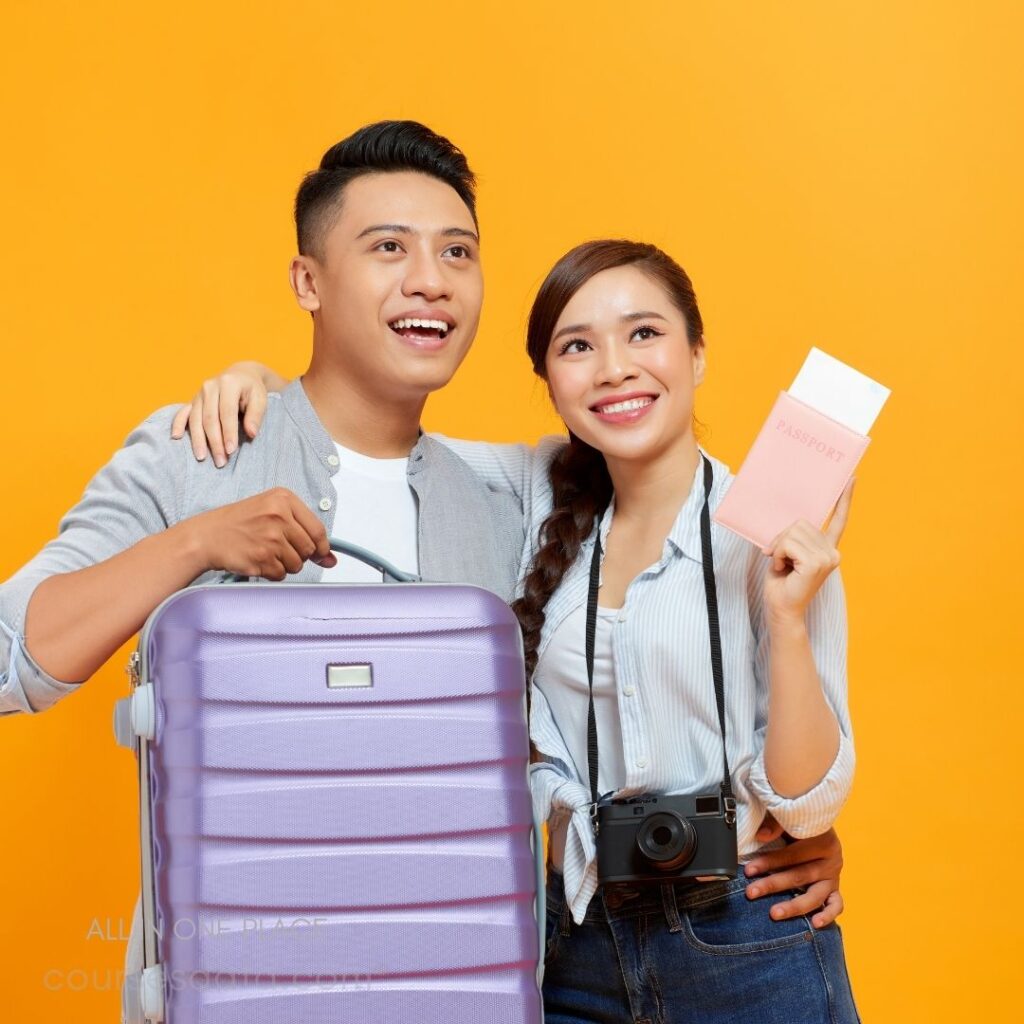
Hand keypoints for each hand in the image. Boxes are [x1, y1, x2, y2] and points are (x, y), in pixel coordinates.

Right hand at [170, 361, 278, 466]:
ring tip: (202, 458)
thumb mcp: (261, 398)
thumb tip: (251, 433)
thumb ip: (256, 415)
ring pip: (196, 419)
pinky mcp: (193, 400)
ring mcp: (199, 393)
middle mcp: (210, 386)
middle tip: (220, 461)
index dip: (229, 433)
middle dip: (214, 442)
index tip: (231, 451)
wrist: (240, 375)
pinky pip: (183, 413)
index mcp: (228, 383)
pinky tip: (176, 437)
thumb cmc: (252, 390)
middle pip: (210, 418)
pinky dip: (178, 424)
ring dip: (198, 440)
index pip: (227, 412)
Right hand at [184, 488, 336, 578]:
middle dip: (299, 555)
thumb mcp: (271, 513)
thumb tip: (331, 559)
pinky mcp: (261, 558)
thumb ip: (304, 532)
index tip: (321, 554)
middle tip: (279, 549)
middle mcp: (279, 516)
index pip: (318, 530)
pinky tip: (257, 559)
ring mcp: (270, 538)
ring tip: (265, 552)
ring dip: (284, 564)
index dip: (322, 547)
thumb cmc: (238, 523)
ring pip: (297, 565)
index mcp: (283, 499)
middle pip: (309, 549)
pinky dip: (271, 572)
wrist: (206, 536)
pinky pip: (280, 575)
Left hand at [744, 824, 844, 928]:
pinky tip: (814, 924)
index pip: (791, 855)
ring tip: (774, 913)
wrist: (818, 823)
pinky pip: (836, 905)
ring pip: (815, 895)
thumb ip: (776, 824)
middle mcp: (830, 859)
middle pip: (799, 876)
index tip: (749, 871)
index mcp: (821, 839)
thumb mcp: (790, 819)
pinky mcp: (835, 888)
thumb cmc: (800, 822)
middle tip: (751, 893)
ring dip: (794, 906)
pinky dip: (827, 915)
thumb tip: (761, 835)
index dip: (768, 862)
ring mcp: (834, 876)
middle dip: (772, 885)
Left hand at [761, 479, 853, 623]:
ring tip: (783, 566)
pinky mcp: (817, 563)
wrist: (782, 608)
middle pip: (799, 523)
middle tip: (780, 560)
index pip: (838, 519)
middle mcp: (832, 551)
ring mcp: (827, 557)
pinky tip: (783, 569)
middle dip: (782, 539)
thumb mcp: (788, 553)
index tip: (852, 478)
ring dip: (779, 548)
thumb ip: (794, 537)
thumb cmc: (782, 583)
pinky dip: (779, 554)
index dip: (845, 498)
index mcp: (827, 548)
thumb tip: (790, 523)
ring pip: (791, 533)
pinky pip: (787, 543)